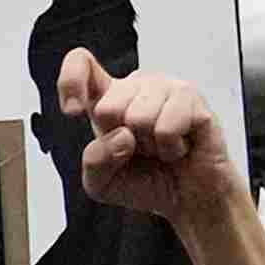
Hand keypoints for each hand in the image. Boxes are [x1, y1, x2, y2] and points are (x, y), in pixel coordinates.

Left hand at [55, 56, 240, 223]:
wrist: (187, 200)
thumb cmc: (146, 181)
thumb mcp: (102, 183)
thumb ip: (95, 161)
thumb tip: (122, 136)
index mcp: (108, 97)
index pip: (82, 64)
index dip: (71, 82)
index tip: (72, 111)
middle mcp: (137, 85)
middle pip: (107, 106)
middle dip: (120, 141)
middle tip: (142, 149)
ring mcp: (167, 88)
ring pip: (138, 117)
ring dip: (150, 146)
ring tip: (162, 148)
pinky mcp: (193, 100)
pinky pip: (167, 127)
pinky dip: (170, 149)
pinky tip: (180, 147)